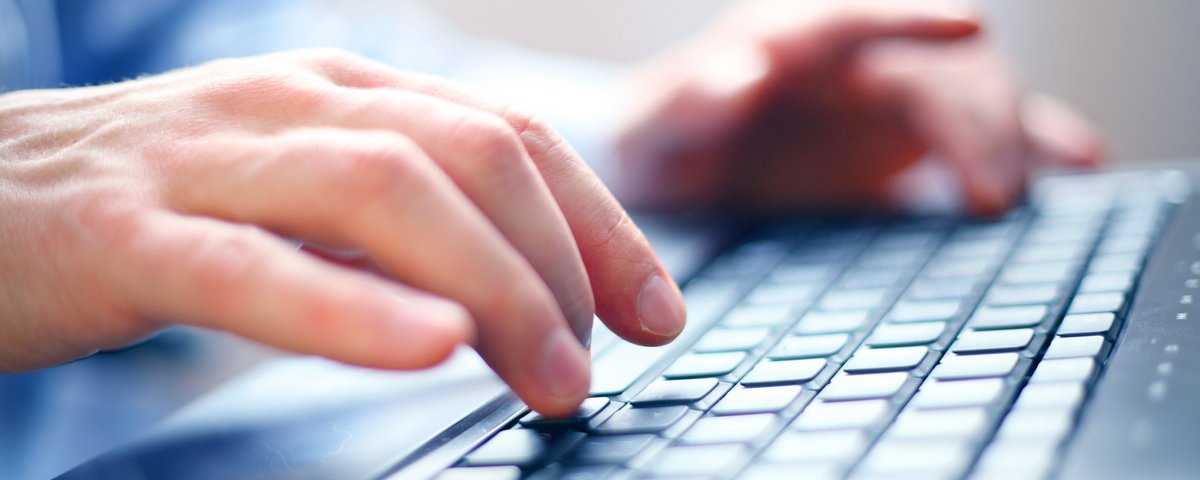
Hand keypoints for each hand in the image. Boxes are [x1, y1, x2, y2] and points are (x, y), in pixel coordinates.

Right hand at [0, 49, 685, 415]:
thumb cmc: (155, 202)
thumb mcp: (297, 188)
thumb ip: (399, 225)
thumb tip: (516, 291)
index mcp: (342, 91)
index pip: (509, 136)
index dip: (600, 225)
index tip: (656, 311)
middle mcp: (289, 102)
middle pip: (472, 156)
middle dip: (564, 265)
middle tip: (599, 366)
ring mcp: (206, 160)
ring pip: (384, 192)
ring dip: (495, 289)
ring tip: (550, 379)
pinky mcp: (123, 235)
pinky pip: (253, 268)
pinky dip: (352, 309)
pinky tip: (431, 349)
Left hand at [617, 0, 1101, 213]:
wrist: (679, 176)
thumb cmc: (662, 144)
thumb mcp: (656, 130)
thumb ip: (690, 102)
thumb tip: (743, 74)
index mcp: (787, 40)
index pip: (854, 18)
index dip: (912, 19)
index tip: (967, 28)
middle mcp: (849, 59)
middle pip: (933, 64)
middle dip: (972, 117)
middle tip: (990, 194)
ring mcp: (887, 95)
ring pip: (969, 92)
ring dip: (1003, 136)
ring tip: (1008, 199)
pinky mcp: (909, 138)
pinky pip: (981, 130)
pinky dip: (1030, 141)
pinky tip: (1075, 164)